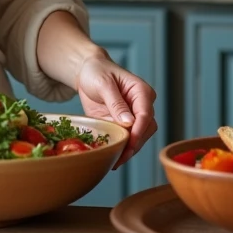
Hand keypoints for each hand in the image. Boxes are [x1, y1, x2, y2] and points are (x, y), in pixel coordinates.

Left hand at [74, 54, 157, 169]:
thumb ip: (116, 103)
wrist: (86, 72)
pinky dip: (120, 148)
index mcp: (142, 91)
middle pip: (146, 129)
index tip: (130, 144)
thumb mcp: (104, 84)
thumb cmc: (97, 72)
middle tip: (120, 157)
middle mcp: (141, 105)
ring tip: (115, 161)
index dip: (139, 131)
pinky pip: (126, 139)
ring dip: (128, 150)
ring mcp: (133, 116)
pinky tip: (112, 158)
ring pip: (139, 137)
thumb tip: (129, 122)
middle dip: (135, 144)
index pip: (145, 114)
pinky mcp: (123, 124)